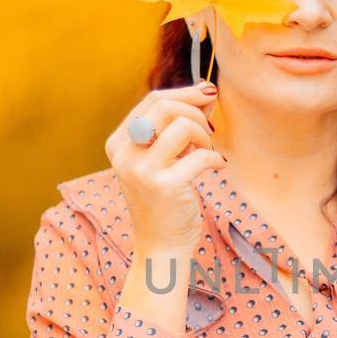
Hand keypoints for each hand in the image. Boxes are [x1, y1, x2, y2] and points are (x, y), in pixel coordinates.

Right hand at [104, 84, 225, 256]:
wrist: (161, 246)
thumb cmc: (166, 199)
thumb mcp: (166, 157)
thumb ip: (180, 125)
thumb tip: (207, 92)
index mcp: (119, 143)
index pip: (153, 100)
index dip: (185, 93)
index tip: (209, 95)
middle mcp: (125, 153)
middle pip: (165, 106)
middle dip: (196, 113)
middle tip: (210, 133)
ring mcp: (141, 170)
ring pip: (182, 125)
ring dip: (204, 136)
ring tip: (208, 153)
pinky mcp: (164, 186)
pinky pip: (200, 156)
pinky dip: (214, 159)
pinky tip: (217, 168)